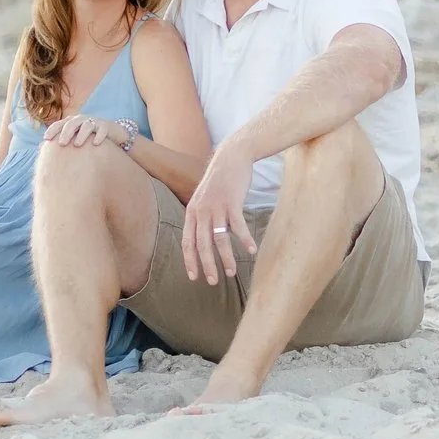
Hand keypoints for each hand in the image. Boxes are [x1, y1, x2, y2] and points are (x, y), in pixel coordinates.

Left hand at [45, 115, 129, 148]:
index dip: (52, 130)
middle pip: (72, 123)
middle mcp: (81, 120)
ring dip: (81, 134)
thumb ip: (62, 144)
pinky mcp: (106, 126)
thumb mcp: (74, 139)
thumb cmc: (88, 139)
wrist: (111, 133)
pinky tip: (95, 143)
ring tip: (77, 144)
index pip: (59, 124)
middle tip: (61, 143)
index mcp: (71, 123)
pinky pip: (102, 129)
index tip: (46, 139)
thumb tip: (44, 153)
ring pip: (87, 125)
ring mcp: (94, 122)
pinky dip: (99, 135)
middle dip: (66, 133)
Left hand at [180, 148, 258, 285]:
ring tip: (231, 272)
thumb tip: (203, 240)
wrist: (231, 157)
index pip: (187, 242)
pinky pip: (239, 226)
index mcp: (192, 212)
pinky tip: (251, 251)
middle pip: (202, 244)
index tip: (194, 277)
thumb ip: (201, 218)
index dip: (190, 261)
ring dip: (226, 258)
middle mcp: (201, 211)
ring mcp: (217, 206)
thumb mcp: (203, 199)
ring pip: (220, 239)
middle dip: (207, 265)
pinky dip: (245, 240)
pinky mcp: (233, 202)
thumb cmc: (219, 181)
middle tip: (213, 282)